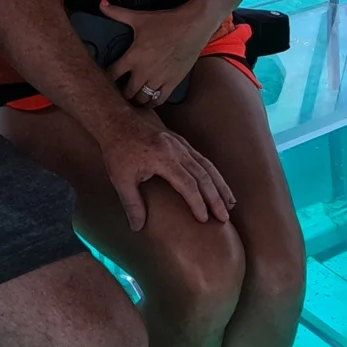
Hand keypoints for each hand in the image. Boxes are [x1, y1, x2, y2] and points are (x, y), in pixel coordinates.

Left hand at [99, 1, 214, 110]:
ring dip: (135, 100)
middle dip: (120, 93)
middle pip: (126, 92)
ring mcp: (158, 80)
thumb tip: (101, 4)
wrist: (193, 26)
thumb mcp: (139, 18)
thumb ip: (117, 13)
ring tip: (132, 98)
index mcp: (132, 57)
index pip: (111, 75)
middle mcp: (143, 72)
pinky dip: (151, 103)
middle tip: (118, 92)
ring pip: (141, 99)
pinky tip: (148, 100)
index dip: (105, 79)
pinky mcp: (172, 83)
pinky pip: (158, 100)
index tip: (104, 80)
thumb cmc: (165, 22)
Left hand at [100, 108, 234, 231]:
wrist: (117, 119)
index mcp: (163, 158)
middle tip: (224, 217)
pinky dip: (213, 173)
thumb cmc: (117, 149)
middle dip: (216, 197)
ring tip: (229, 202)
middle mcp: (177, 150)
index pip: (187, 184)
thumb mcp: (120, 178)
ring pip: (207, 166)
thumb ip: (132, 203)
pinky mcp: (180, 142)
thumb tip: (137, 227)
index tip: (204, 219)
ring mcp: (180, 144)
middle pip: (203, 175)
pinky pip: (202, 159)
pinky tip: (218, 184)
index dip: (197, 203)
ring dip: (220, 185)